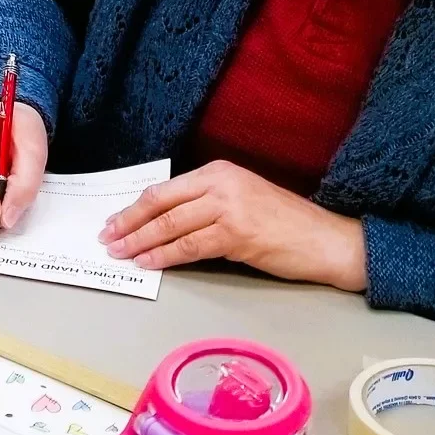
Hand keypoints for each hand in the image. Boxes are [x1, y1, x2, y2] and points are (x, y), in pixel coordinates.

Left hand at [100, 161, 366, 289]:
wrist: (327, 240)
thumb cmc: (284, 223)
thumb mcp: (241, 198)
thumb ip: (204, 202)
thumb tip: (160, 221)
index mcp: (218, 171)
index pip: (163, 189)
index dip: (134, 208)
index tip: (113, 222)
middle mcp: (220, 184)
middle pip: (160, 205)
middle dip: (128, 224)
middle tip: (107, 240)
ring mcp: (229, 208)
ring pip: (171, 226)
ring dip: (140, 243)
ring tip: (121, 255)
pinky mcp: (237, 234)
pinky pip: (190, 247)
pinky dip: (165, 256)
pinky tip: (149, 263)